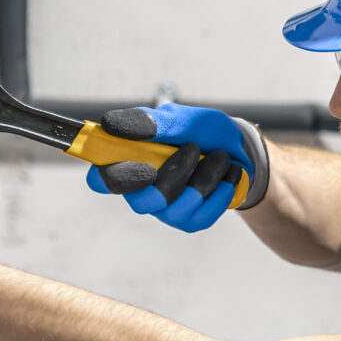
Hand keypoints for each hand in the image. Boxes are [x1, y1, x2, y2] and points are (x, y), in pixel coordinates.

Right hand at [86, 104, 268, 231]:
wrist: (239, 148)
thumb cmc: (200, 131)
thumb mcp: (179, 118)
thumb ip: (148, 123)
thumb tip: (109, 124)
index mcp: (129, 162)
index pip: (101, 179)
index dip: (110, 177)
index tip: (142, 163)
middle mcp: (141, 191)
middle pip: (140, 202)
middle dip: (172, 176)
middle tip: (192, 148)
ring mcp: (164, 210)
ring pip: (174, 208)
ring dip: (204, 177)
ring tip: (219, 156)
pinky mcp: (189, 221)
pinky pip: (201, 216)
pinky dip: (220, 191)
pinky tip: (227, 175)